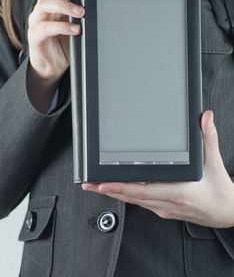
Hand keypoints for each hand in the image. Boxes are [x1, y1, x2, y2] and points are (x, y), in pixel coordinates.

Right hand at [27, 0, 102, 111]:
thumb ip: (88, 10)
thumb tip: (110, 0)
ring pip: (46, 3)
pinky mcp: (35, 35)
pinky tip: (76, 30)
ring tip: (82, 12)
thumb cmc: (66, 42)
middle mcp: (45, 5)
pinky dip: (62, 27)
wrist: (52, 65)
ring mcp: (38, 19)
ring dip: (66, 5)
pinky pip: (46, 27)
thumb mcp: (79, 23)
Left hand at [82, 111, 233, 227]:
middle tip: (89, 184)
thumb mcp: (214, 163)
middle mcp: (166, 202)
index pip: (141, 190)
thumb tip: (205, 117)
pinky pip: (140, 203)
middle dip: (107, 190)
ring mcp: (164, 208)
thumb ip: (208, 138)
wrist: (227, 213)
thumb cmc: (220, 193)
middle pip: (130, 197)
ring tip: (97, 186)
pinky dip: (126, 196)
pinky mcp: (164, 209)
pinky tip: (118, 190)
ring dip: (114, 193)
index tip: (102, 183)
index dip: (119, 186)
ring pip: (133, 202)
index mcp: (177, 192)